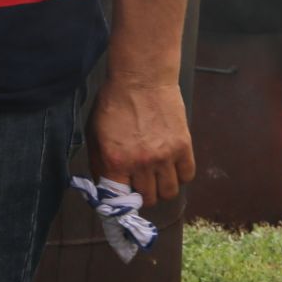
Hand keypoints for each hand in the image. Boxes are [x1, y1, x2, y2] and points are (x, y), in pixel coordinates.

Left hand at [87, 78, 194, 205]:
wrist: (141, 79)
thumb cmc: (113, 103)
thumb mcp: (94, 133)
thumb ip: (99, 162)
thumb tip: (106, 185)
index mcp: (115, 160)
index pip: (120, 199)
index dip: (120, 202)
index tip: (122, 201)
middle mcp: (141, 163)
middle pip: (147, 198)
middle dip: (141, 195)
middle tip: (139, 185)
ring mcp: (165, 156)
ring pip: (169, 193)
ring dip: (161, 189)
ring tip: (155, 177)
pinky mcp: (184, 147)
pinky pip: (187, 176)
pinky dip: (179, 176)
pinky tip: (170, 167)